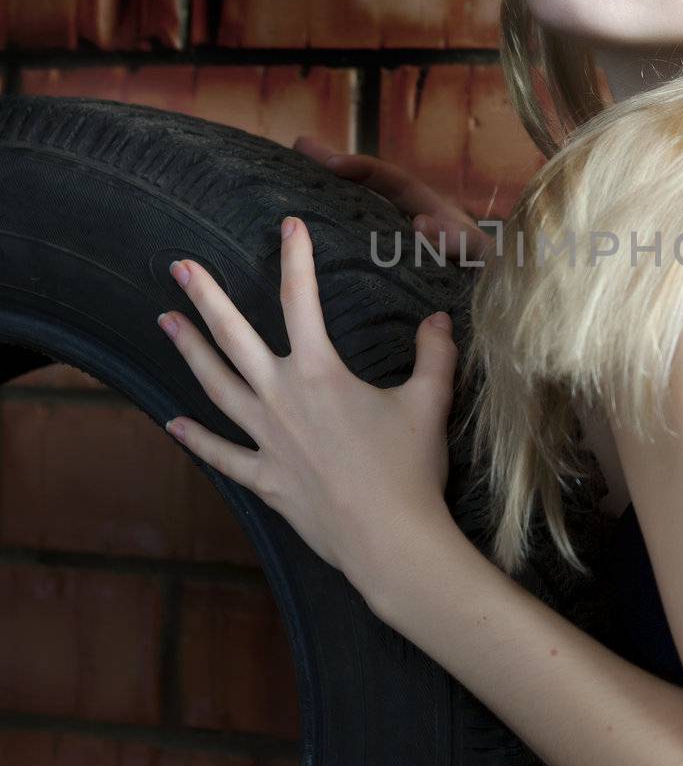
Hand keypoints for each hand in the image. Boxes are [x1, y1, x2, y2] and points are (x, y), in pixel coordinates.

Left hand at [156, 214, 460, 609]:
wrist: (390, 540)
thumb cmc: (411, 469)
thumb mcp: (430, 401)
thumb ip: (433, 354)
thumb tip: (437, 318)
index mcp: (320, 372)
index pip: (302, 299)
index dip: (296, 257)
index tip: (289, 225)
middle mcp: (282, 398)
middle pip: (234, 337)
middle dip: (206, 297)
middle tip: (180, 266)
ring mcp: (267, 440)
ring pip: (216, 386)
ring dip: (189, 352)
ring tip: (163, 322)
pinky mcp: (265, 479)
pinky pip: (222, 455)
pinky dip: (196, 439)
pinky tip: (171, 424)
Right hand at [293, 135, 492, 261]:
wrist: (509, 316)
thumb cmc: (502, 281)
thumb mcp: (486, 258)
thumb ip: (459, 242)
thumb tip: (422, 223)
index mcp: (436, 214)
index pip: (394, 182)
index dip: (364, 168)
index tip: (331, 163)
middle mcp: (415, 226)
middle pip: (370, 190)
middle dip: (336, 169)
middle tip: (298, 146)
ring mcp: (404, 251)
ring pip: (362, 221)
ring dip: (330, 203)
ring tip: (290, 188)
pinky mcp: (397, 278)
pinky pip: (362, 256)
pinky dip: (337, 248)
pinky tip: (305, 253)